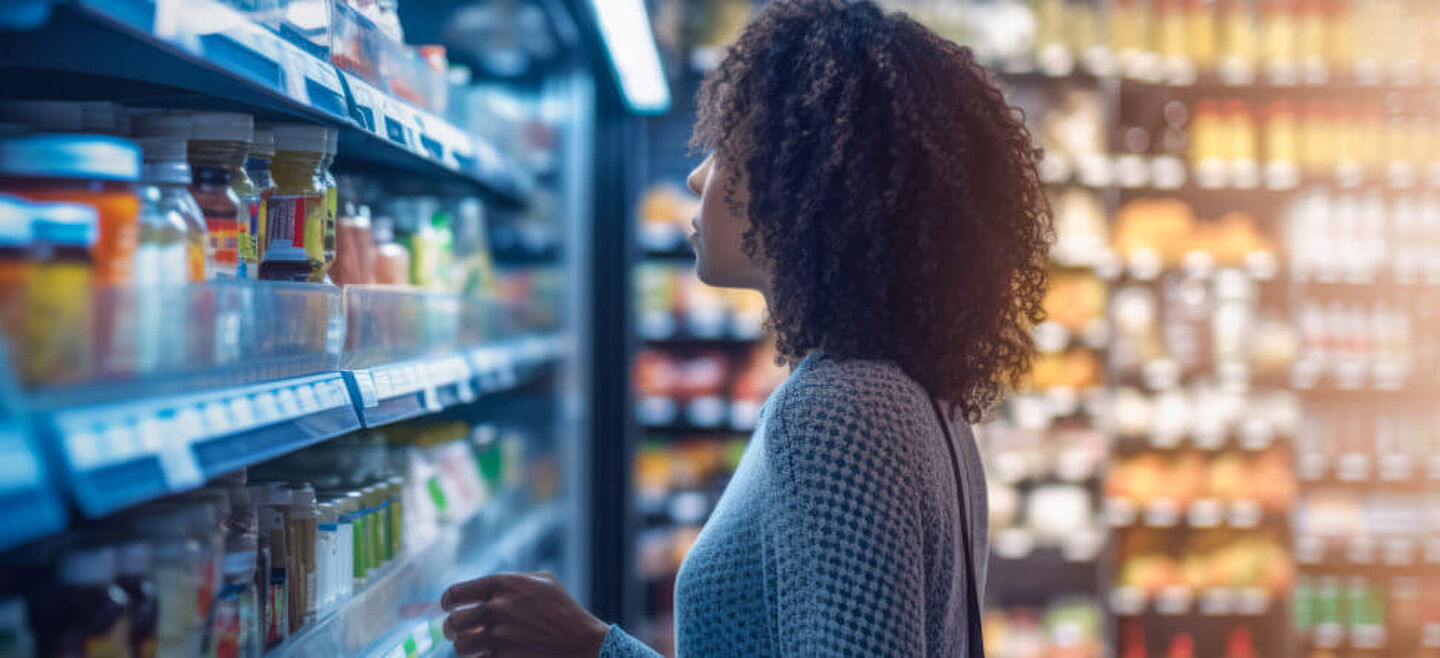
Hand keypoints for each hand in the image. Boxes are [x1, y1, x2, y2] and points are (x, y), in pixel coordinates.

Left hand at [442, 571, 609, 657]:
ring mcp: (500, 635)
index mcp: (503, 583)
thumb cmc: (563, 609)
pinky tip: (490, 654)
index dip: (448, 602)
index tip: (450, 608)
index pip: (455, 593)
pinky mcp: (504, 657)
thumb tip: (482, 589)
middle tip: (459, 631)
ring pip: (460, 646)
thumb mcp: (542, 581)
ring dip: (465, 647)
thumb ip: (511, 581)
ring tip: (474, 645)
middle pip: (453, 622)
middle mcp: (498, 607)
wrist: (581, 642)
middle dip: (453, 628)